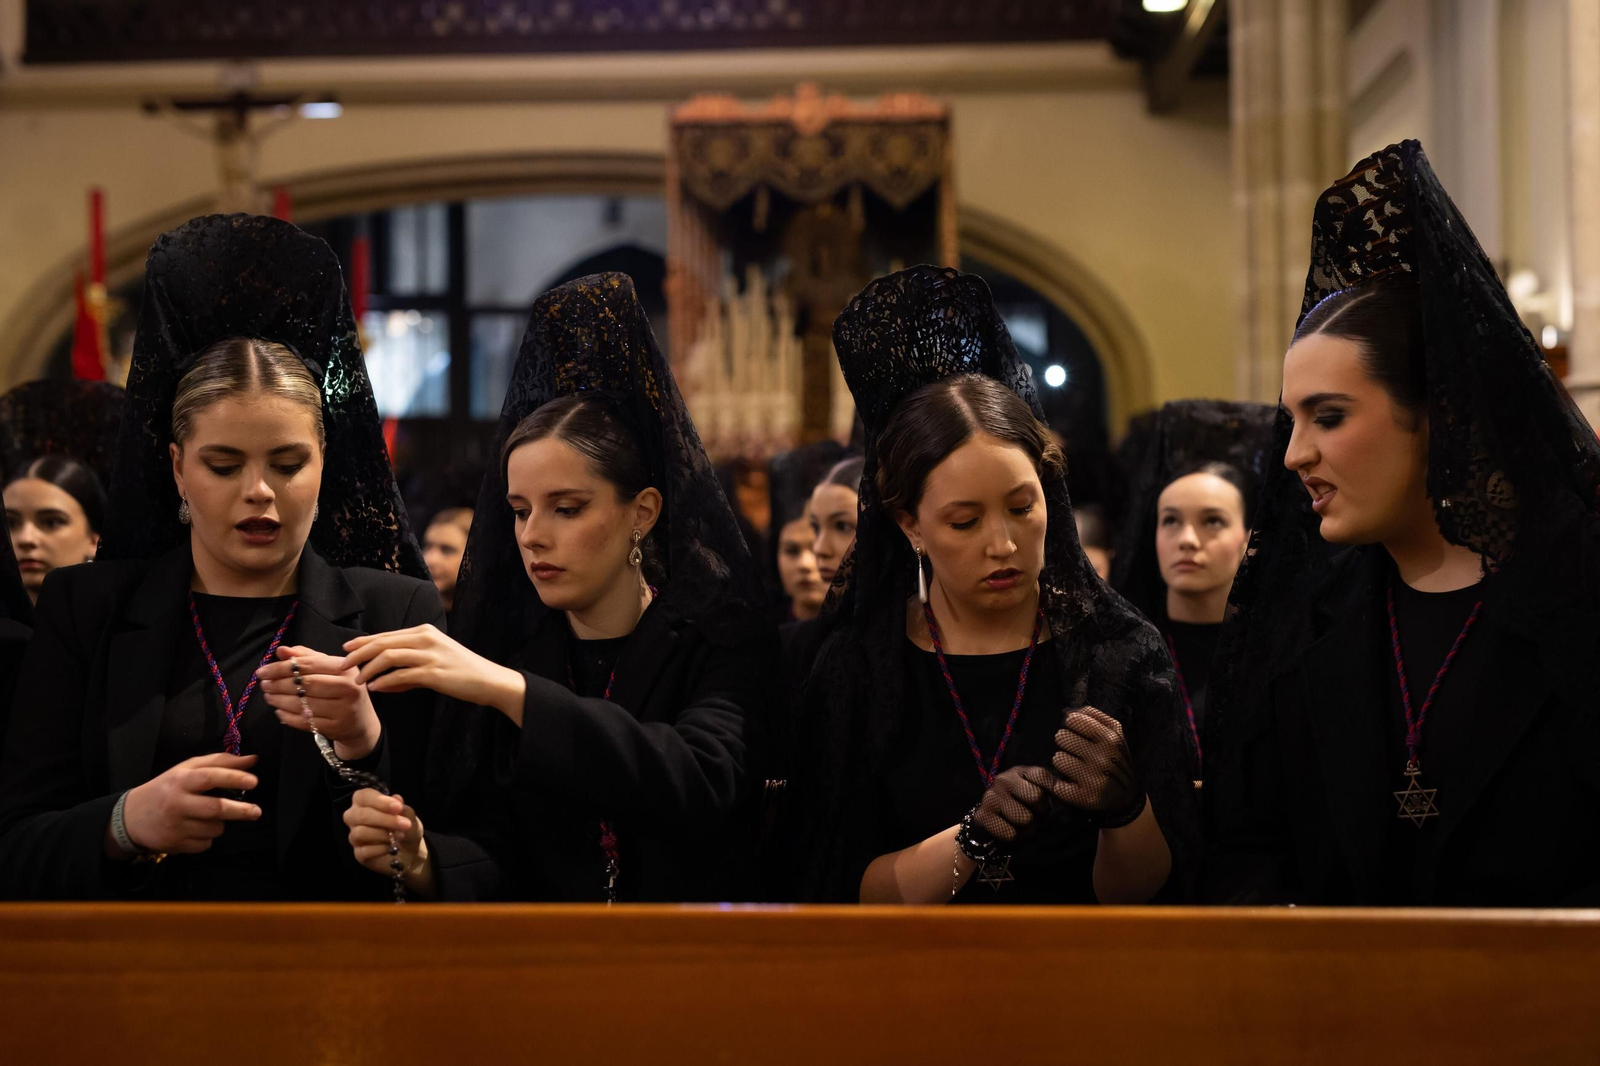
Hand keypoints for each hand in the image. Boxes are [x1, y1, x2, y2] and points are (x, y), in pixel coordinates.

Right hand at [118, 753, 261, 855]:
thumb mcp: (186, 770)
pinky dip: (208, 838)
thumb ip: (219, 762)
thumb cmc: (166, 789)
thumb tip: (252, 760)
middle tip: (256, 811)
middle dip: (241, 810)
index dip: (234, 778)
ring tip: (210, 817)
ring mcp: (175, 826)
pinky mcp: (174, 844)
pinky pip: (205, 843)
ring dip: (221, 824)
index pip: (210, 777)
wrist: (130, 817)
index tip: (254, 782)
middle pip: (216, 808)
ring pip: (214, 828)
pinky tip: (196, 830)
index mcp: (180, 780)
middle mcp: (177, 803)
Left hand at [257, 645, 380, 759]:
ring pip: (302, 704)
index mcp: (345, 669)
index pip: (308, 665)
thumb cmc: (342, 690)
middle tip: (264, 684)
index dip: (282, 668)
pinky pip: (304, 722)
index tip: (263, 671)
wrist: (360, 721)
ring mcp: (342, 709)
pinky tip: (279, 711)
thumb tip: (281, 650)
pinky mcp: (335, 727)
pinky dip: (287, 716)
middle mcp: (347, 688)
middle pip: (304, 685)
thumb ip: (306, 657)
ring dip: (279, 700)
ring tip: (269, 696)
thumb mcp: (330, 670)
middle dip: (279, 684)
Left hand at [341, 624, 523, 717]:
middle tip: (341, 665)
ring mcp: (430, 655)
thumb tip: (381, 681)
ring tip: (356, 680)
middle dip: (358, 654)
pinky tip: (375, 688)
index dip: (363, 642)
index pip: (386, 635)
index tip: (345, 650)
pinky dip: (385, 682)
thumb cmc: (461, 673)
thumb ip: (407, 668)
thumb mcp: (434, 662)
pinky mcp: (434, 673)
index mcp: (425, 632)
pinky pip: (402, 675)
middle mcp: (426, 639)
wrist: (489, 680)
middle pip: (383, 642)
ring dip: (368, 668)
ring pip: (388, 656)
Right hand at [344, 788, 431, 894]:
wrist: (410, 851)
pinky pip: (365, 850)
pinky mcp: (358, 854)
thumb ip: (403, 808)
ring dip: (383, 834)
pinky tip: (392, 847)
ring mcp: (354, 836)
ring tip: (400, 836)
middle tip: (404, 824)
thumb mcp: (409, 816)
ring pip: (360, 833)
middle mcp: (354, 817)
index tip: (398, 807)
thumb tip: (396, 799)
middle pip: (360, 815)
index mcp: (364, 802)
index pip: (364, 796)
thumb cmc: (405, 827)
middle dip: (384, 819)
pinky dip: (381, 848)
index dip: (380, 801)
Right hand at [972, 765, 1072, 845]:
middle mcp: (1004, 779)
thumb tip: (1072, 803)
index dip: (1052, 792)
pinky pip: (1009, 832)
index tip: (1051, 803)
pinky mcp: (983, 816)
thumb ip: (1052, 793)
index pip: (1042, 776)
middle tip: (1035, 816)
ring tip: (1024, 826)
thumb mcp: (1036, 794)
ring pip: (1023, 817)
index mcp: (1021, 772)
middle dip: (1040, 812)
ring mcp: (991, 796)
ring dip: (1028, 828)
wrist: (989, 823)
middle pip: (1035, 796)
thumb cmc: (1021, 807)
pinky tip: (1010, 832)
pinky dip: (1014, 837)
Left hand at [1051, 706, 1142, 822]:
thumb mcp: (1114, 733)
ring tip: (1075, 767)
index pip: (1073, 720)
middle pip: (1061, 737)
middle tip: (1076, 752)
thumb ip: (1092, 716)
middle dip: (1066, 744)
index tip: (1077, 733)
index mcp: (1111, 739)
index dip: (1071, 725)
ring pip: (1057, 758)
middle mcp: (1104, 758)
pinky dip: (1059, 783)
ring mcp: (1094, 779)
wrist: (1126, 797)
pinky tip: (1071, 783)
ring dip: (1063, 762)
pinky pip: (1056, 783)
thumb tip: (1067, 710)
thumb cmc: (1114, 759)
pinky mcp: (1084, 798)